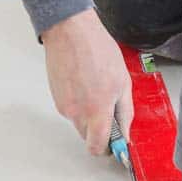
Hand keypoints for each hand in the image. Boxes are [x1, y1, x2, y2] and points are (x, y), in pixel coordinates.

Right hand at [42, 9, 133, 153]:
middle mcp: (77, 113)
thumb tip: (125, 133)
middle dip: (99, 130)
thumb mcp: (123, 82)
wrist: (70, 31)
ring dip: (89, 115)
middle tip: (109, 109)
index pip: (98, 147)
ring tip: (96, 89)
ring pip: (79, 123)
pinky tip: (85, 84)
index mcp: (97, 110)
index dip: (108, 149)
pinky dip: (79, 104)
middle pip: (88, 137)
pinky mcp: (56, 99)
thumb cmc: (97, 50)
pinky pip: (71, 111)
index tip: (116, 144)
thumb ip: (124, 113)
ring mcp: (64, 106)